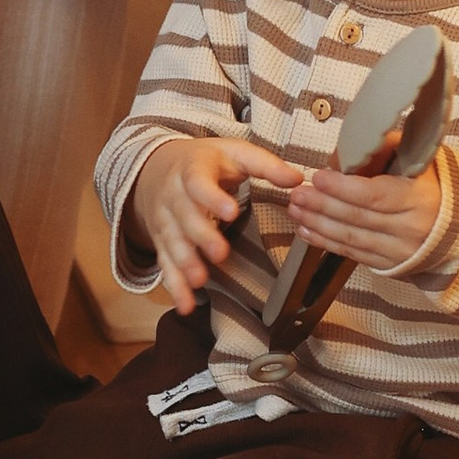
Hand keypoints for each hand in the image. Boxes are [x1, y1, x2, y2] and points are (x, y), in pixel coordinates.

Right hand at [127, 134, 285, 314]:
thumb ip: (266, 165)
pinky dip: (174, 286)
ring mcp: (166, 221)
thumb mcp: (235, 153)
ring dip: (185, 263)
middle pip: (184, 217)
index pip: (198, 183)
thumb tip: (298, 179)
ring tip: (200, 280)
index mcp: (193, 169)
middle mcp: (174, 196)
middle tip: (220, 254)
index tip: (231, 213)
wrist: (159, 167)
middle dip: (201, 236)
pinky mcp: (163, 242)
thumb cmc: (208, 162)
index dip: (212, 198)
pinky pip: (166, 264)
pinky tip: (185, 305)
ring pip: (172, 243)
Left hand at [283, 156, 441, 272]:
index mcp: (418, 199)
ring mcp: (398, 250)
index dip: (343, 188)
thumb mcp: (418, 162)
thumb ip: (386, 149)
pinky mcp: (388, 264)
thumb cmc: (432, 188)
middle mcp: (409, 229)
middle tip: (298, 193)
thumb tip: (348, 148)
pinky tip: (306, 230)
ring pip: (351, 238)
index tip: (319, 176)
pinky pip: (352, 253)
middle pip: (358, 217)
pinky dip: (325, 242)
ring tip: (296, 209)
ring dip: (318, 224)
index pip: (375, 195)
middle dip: (323, 205)